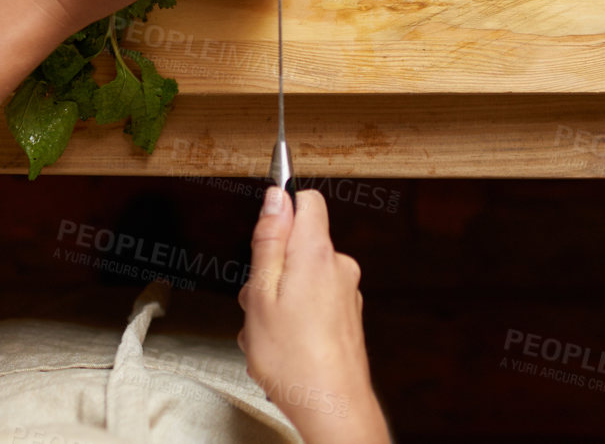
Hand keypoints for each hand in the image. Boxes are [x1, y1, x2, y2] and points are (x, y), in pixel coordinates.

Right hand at [239, 189, 389, 442]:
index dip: (281, 209)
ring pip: (301, 277)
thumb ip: (268, 241)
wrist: (332, 407)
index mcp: (317, 253)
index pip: (306, 200)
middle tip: (257, 302)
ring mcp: (346, 293)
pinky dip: (294, 316)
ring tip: (268, 332)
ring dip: (279, 299)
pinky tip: (284, 345)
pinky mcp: (347, 316)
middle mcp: (339, 267)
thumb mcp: (262, 293)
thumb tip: (275, 198)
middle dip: (271, 266)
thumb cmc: (294, 360)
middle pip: (298, 243)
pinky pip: (313, 301)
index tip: (262, 235)